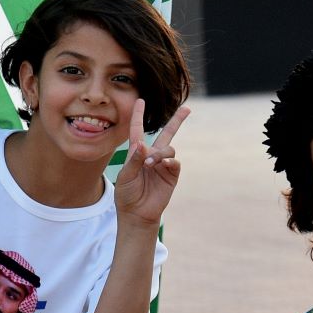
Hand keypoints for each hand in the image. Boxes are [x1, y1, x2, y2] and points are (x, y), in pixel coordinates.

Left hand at [113, 99, 188, 227]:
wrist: (137, 212)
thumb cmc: (127, 193)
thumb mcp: (126, 175)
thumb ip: (134, 160)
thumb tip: (144, 145)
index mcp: (137, 152)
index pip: (137, 130)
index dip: (138, 115)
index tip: (141, 100)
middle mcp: (152, 155)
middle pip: (166, 134)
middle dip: (177, 121)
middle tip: (187, 108)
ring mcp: (163, 164)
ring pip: (168, 149)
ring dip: (160, 153)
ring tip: (150, 165)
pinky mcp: (171, 175)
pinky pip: (175, 162)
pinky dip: (170, 161)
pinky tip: (164, 164)